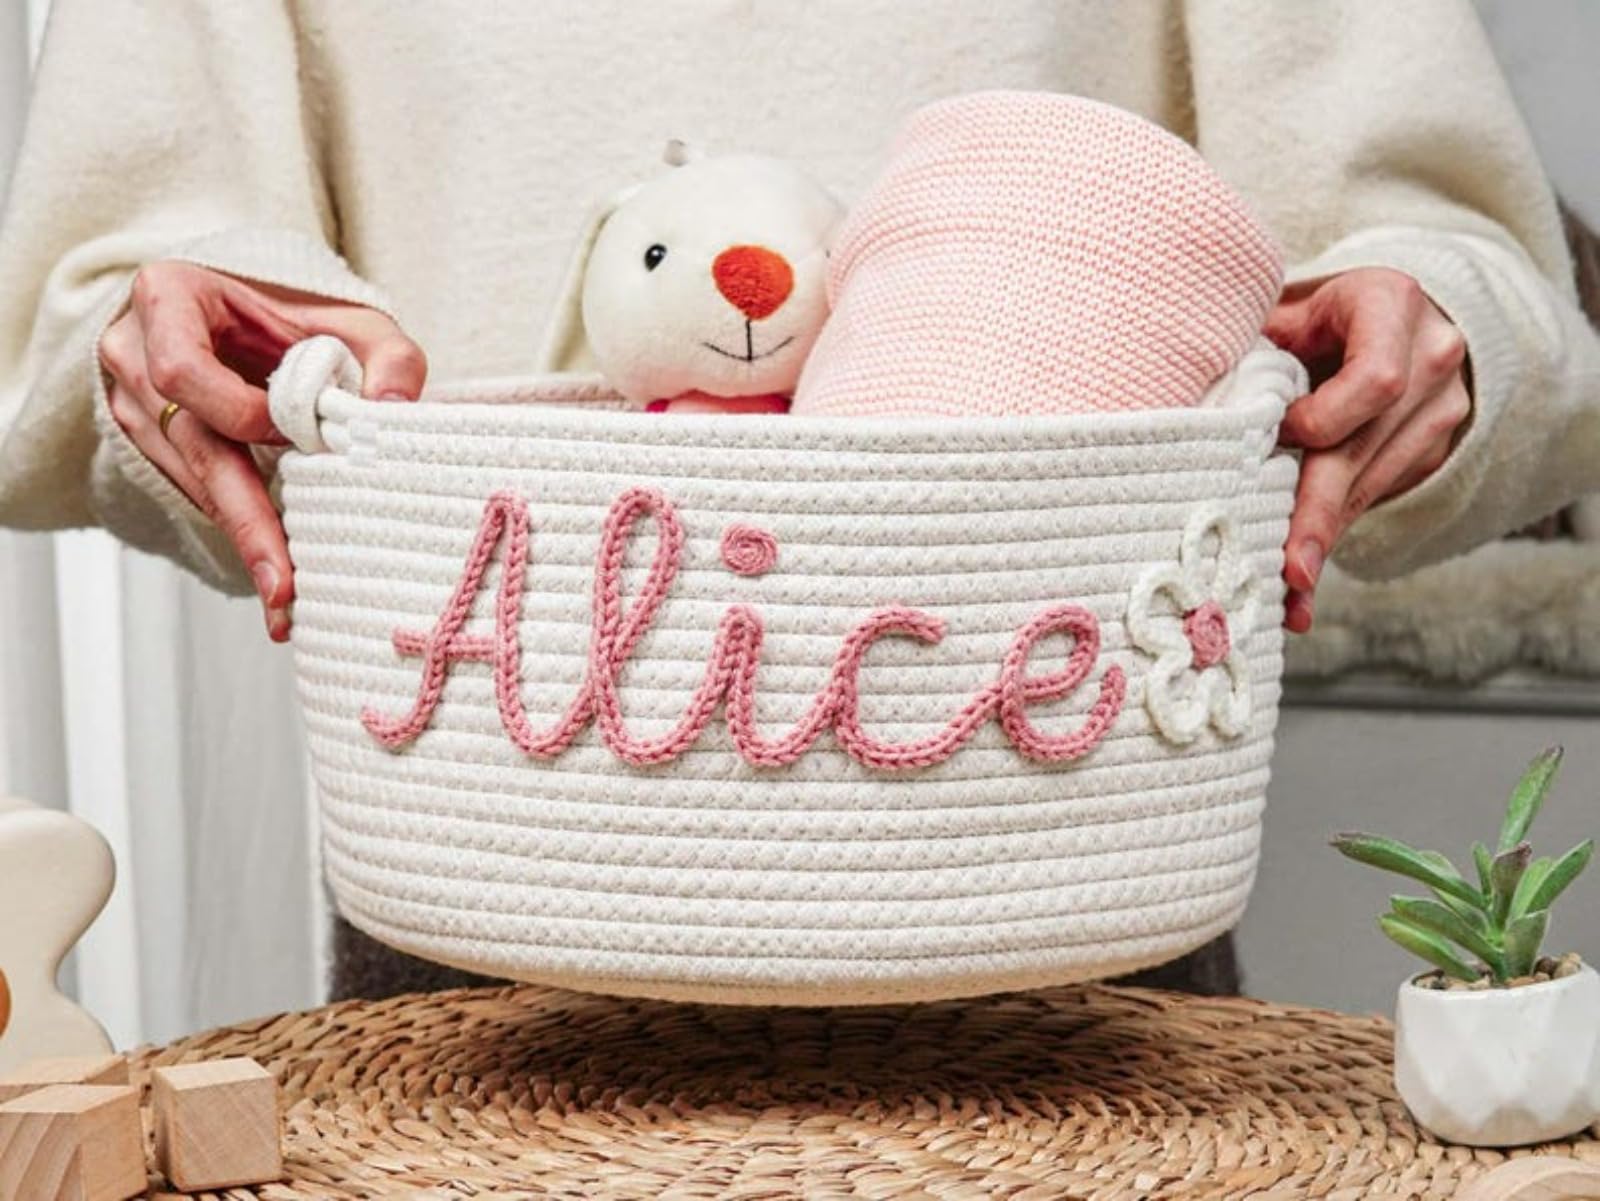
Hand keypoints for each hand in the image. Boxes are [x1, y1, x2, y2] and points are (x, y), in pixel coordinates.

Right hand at [98, 262, 426, 639]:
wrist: (247, 311)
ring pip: (192, 480)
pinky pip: (197, 492)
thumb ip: (388, 355)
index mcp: (169, 300)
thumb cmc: (296, 312)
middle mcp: (135, 354)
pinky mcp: (154, 445)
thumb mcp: (351, 318)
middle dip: (244, 519)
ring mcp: (135, 405)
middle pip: (189, 445)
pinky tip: (275, 570)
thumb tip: (395, 405)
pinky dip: (240, 527)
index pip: (180, 369)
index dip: (236, 409)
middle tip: (283, 585)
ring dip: (245, 536)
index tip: (289, 430)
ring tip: (287, 598)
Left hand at [1265, 268, 1469, 632]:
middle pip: (1369, 447)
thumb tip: (1193, 409)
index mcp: (1391, 304)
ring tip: (1290, 591)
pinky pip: (1379, 494)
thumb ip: (1255, 347)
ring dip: (1326, 535)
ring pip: (1374, 482)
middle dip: (1321, 512)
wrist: (1391, 310)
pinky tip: (1306, 570)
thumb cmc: (1314, 311)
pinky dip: (1336, 529)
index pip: (1376, 380)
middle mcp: (1431, 356)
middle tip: (1290, 570)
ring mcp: (1443, 406)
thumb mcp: (1285, 308)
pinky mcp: (1435, 447)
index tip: (1278, 435)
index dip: (1323, 418)